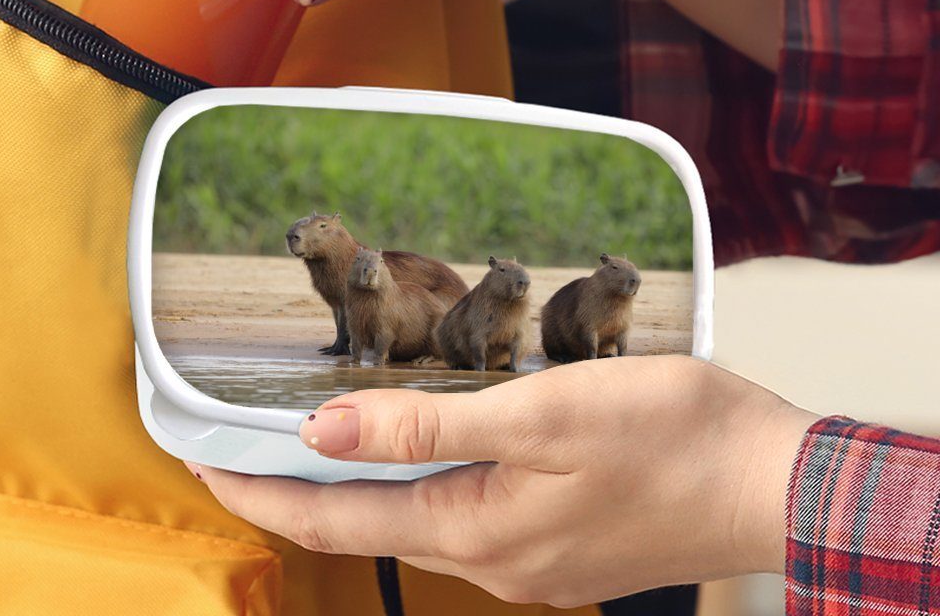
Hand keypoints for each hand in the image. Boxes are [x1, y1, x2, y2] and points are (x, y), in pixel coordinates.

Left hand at [189, 356, 816, 606]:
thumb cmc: (672, 438)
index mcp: (477, 529)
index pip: (335, 516)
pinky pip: (461, 521)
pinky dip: (415, 491)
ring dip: (355, 491)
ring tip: (312, 448)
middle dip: (295, 492)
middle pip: (365, 526)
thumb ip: (429, 426)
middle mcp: (492, 560)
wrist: (774, 485)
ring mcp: (527, 562)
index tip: (202, 463)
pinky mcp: (557, 548)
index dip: (262, 490)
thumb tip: (325, 430)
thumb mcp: (543, 414)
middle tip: (237, 452)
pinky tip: (417, 460)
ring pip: (413, 524)